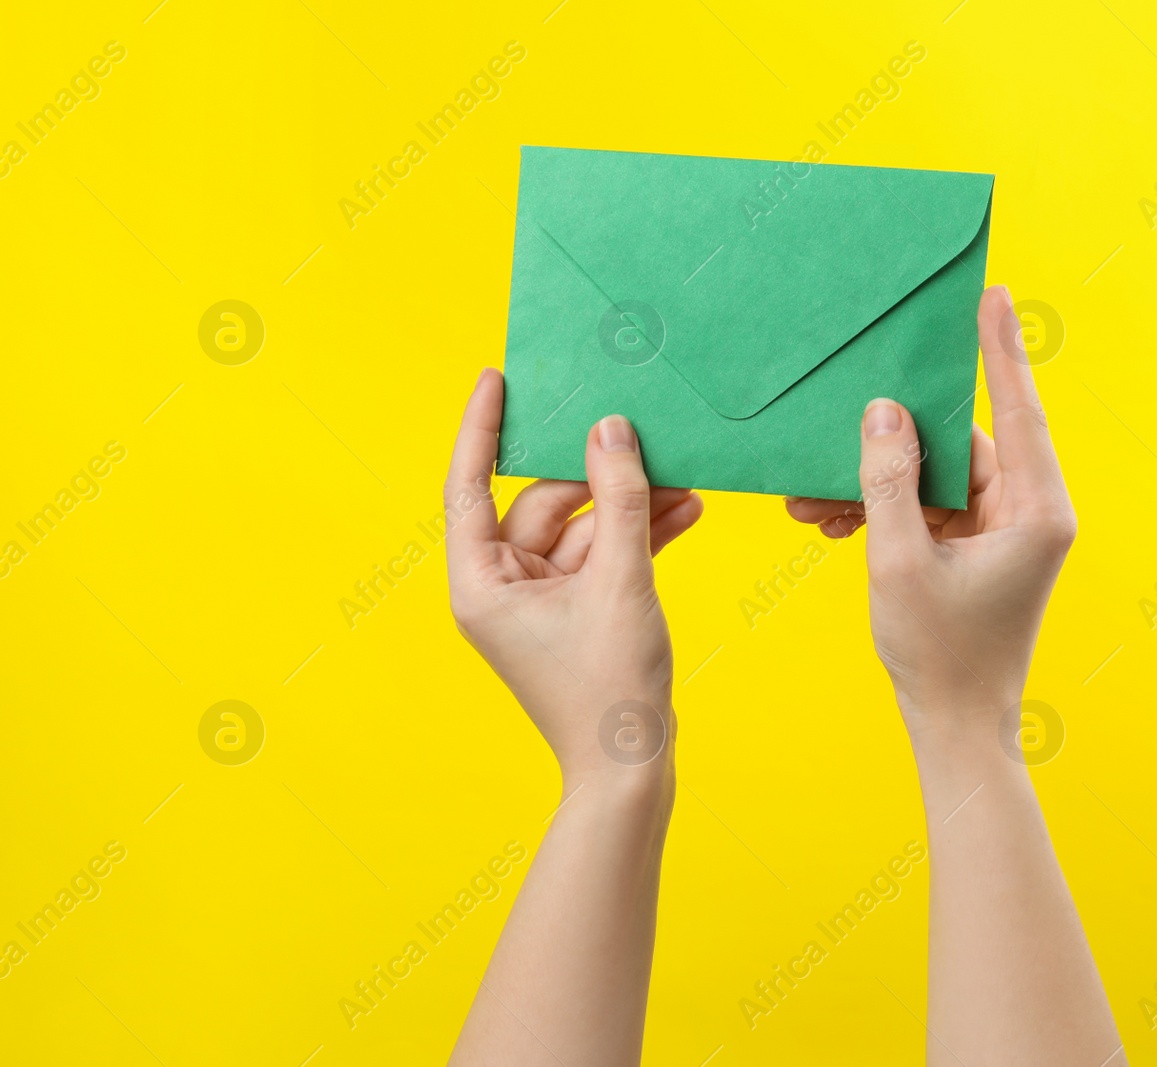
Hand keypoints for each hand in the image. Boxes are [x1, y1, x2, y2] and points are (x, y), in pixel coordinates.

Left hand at [444, 369, 701, 789]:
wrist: (631, 773)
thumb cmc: (609, 691)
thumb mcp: (621, 582)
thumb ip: (621, 501)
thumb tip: (611, 431)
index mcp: (480, 582)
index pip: (470, 486)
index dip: (482, 428)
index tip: (498, 377)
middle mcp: (500, 586)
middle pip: (544, 503)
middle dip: (598, 475)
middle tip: (645, 434)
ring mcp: (538, 599)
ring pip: (582, 526)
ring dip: (629, 504)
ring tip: (684, 476)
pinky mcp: (575, 610)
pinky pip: (601, 555)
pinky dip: (637, 535)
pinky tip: (685, 511)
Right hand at [784, 286, 1076, 728]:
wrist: (953, 725)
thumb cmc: (938, 654)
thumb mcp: (899, 559)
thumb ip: (888, 480)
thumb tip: (883, 413)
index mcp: (1036, 510)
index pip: (1017, 410)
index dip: (998, 350)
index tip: (990, 296)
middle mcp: (1030, 512)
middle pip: (958, 445)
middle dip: (886, 445)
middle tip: (831, 430)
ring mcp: (1003, 531)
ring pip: (932, 477)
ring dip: (872, 484)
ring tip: (809, 499)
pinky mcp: (977, 548)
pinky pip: (925, 508)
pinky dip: (880, 511)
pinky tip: (829, 520)